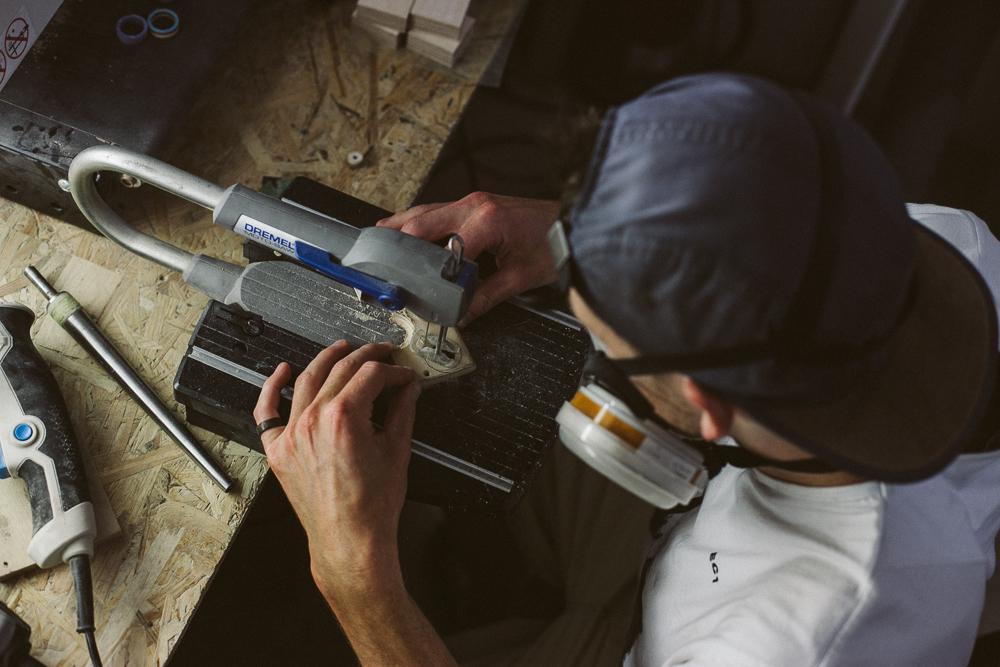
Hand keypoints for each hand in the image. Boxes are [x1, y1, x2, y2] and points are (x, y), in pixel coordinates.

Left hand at [253, 341, 420, 606]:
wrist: (349, 541)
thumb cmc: (371, 507)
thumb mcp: (396, 451)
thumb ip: (402, 412)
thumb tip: (408, 391)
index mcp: (345, 416)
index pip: (372, 374)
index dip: (393, 370)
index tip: (403, 375)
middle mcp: (314, 419)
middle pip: (341, 370)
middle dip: (367, 357)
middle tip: (382, 355)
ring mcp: (292, 433)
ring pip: (307, 381)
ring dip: (326, 359)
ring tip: (342, 350)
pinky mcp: (279, 450)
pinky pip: (267, 413)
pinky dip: (273, 388)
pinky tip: (282, 372)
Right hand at [377, 192, 560, 322]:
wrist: (573, 224)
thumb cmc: (554, 244)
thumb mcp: (522, 276)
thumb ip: (488, 296)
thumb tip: (464, 314)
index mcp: (485, 222)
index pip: (444, 250)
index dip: (429, 273)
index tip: (418, 290)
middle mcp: (475, 206)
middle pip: (422, 222)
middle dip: (398, 241)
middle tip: (378, 260)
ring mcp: (474, 201)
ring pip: (426, 210)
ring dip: (402, 225)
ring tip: (379, 239)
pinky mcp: (476, 202)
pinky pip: (438, 209)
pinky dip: (419, 219)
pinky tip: (406, 227)